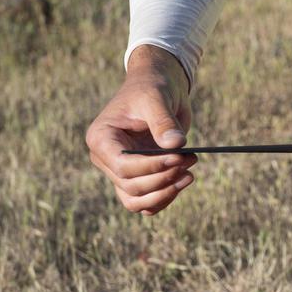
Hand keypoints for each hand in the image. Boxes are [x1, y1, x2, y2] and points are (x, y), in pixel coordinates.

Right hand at [86, 45, 195, 214]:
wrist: (159, 89)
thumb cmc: (152, 89)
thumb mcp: (156, 99)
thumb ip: (163, 121)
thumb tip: (175, 145)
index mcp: (101, 138)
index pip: (122, 166)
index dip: (151, 167)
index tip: (178, 157)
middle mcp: (105, 159)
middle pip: (131, 187)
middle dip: (164, 178)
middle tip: (190, 159)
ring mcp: (120, 171)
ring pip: (136, 201)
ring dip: (166, 192)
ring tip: (189, 173)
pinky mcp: (138, 177)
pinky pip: (147, 202)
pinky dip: (166, 197)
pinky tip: (184, 180)